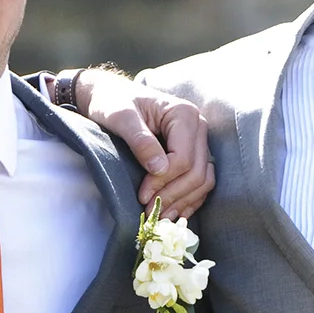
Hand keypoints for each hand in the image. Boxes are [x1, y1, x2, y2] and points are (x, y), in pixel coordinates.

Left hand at [78, 70, 214, 217]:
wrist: (110, 96)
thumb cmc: (113, 102)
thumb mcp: (120, 117)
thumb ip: (140, 140)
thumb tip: (159, 169)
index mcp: (184, 114)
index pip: (183, 158)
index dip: (164, 181)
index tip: (142, 195)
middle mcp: (198, 126)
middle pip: (196, 171)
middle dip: (173, 195)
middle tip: (149, 211)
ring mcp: (198, 141)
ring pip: (203, 179)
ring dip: (184, 201)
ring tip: (161, 217)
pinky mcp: (193, 153)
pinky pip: (201, 181)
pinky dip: (190, 199)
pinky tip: (175, 212)